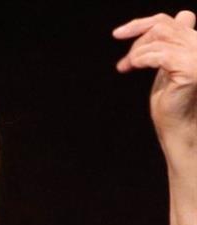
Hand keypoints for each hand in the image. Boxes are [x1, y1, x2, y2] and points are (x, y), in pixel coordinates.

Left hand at [114, 10, 196, 147]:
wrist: (178, 126)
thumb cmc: (172, 98)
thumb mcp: (170, 63)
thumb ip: (173, 41)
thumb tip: (184, 15)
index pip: (177, 18)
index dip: (144, 23)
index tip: (118, 35)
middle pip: (164, 26)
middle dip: (137, 40)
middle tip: (123, 63)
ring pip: (159, 38)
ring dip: (137, 52)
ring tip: (126, 67)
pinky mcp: (191, 69)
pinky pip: (159, 54)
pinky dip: (142, 58)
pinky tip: (134, 66)